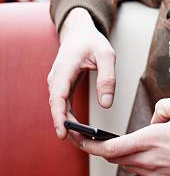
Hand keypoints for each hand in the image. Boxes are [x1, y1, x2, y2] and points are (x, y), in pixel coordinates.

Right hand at [47, 7, 115, 139]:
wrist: (79, 33)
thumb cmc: (91, 41)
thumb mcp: (106, 54)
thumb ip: (107, 78)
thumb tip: (106, 104)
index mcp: (65, 68)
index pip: (58, 96)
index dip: (59, 116)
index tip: (63, 132)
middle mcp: (56, 77)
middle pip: (56, 105)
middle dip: (65, 125)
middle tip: (80, 142)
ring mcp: (57, 83)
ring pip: (59, 107)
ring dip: (67, 123)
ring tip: (81, 139)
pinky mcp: (61, 87)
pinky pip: (62, 104)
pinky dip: (68, 117)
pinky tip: (78, 128)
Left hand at [78, 97, 169, 175]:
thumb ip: (163, 106)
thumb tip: (154, 119)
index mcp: (150, 140)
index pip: (109, 148)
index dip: (89, 146)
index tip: (79, 140)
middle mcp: (149, 161)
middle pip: (117, 158)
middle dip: (107, 149)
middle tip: (100, 140)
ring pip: (134, 164)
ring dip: (134, 153)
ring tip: (154, 140)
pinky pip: (150, 172)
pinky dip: (151, 162)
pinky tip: (169, 153)